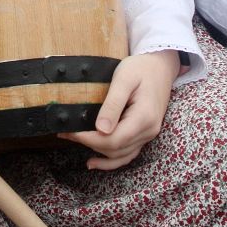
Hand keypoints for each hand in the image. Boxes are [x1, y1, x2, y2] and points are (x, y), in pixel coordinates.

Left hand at [60, 50, 177, 169]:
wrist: (160, 65)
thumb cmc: (141, 68)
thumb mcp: (124, 79)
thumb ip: (113, 104)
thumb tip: (101, 129)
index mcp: (144, 118)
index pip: (113, 140)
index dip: (89, 139)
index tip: (70, 131)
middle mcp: (148, 131)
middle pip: (115, 149)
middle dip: (88, 144)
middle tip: (66, 132)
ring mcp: (148, 134)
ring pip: (121, 155)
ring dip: (98, 153)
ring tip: (75, 142)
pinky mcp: (144, 133)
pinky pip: (128, 153)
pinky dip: (111, 160)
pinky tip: (95, 162)